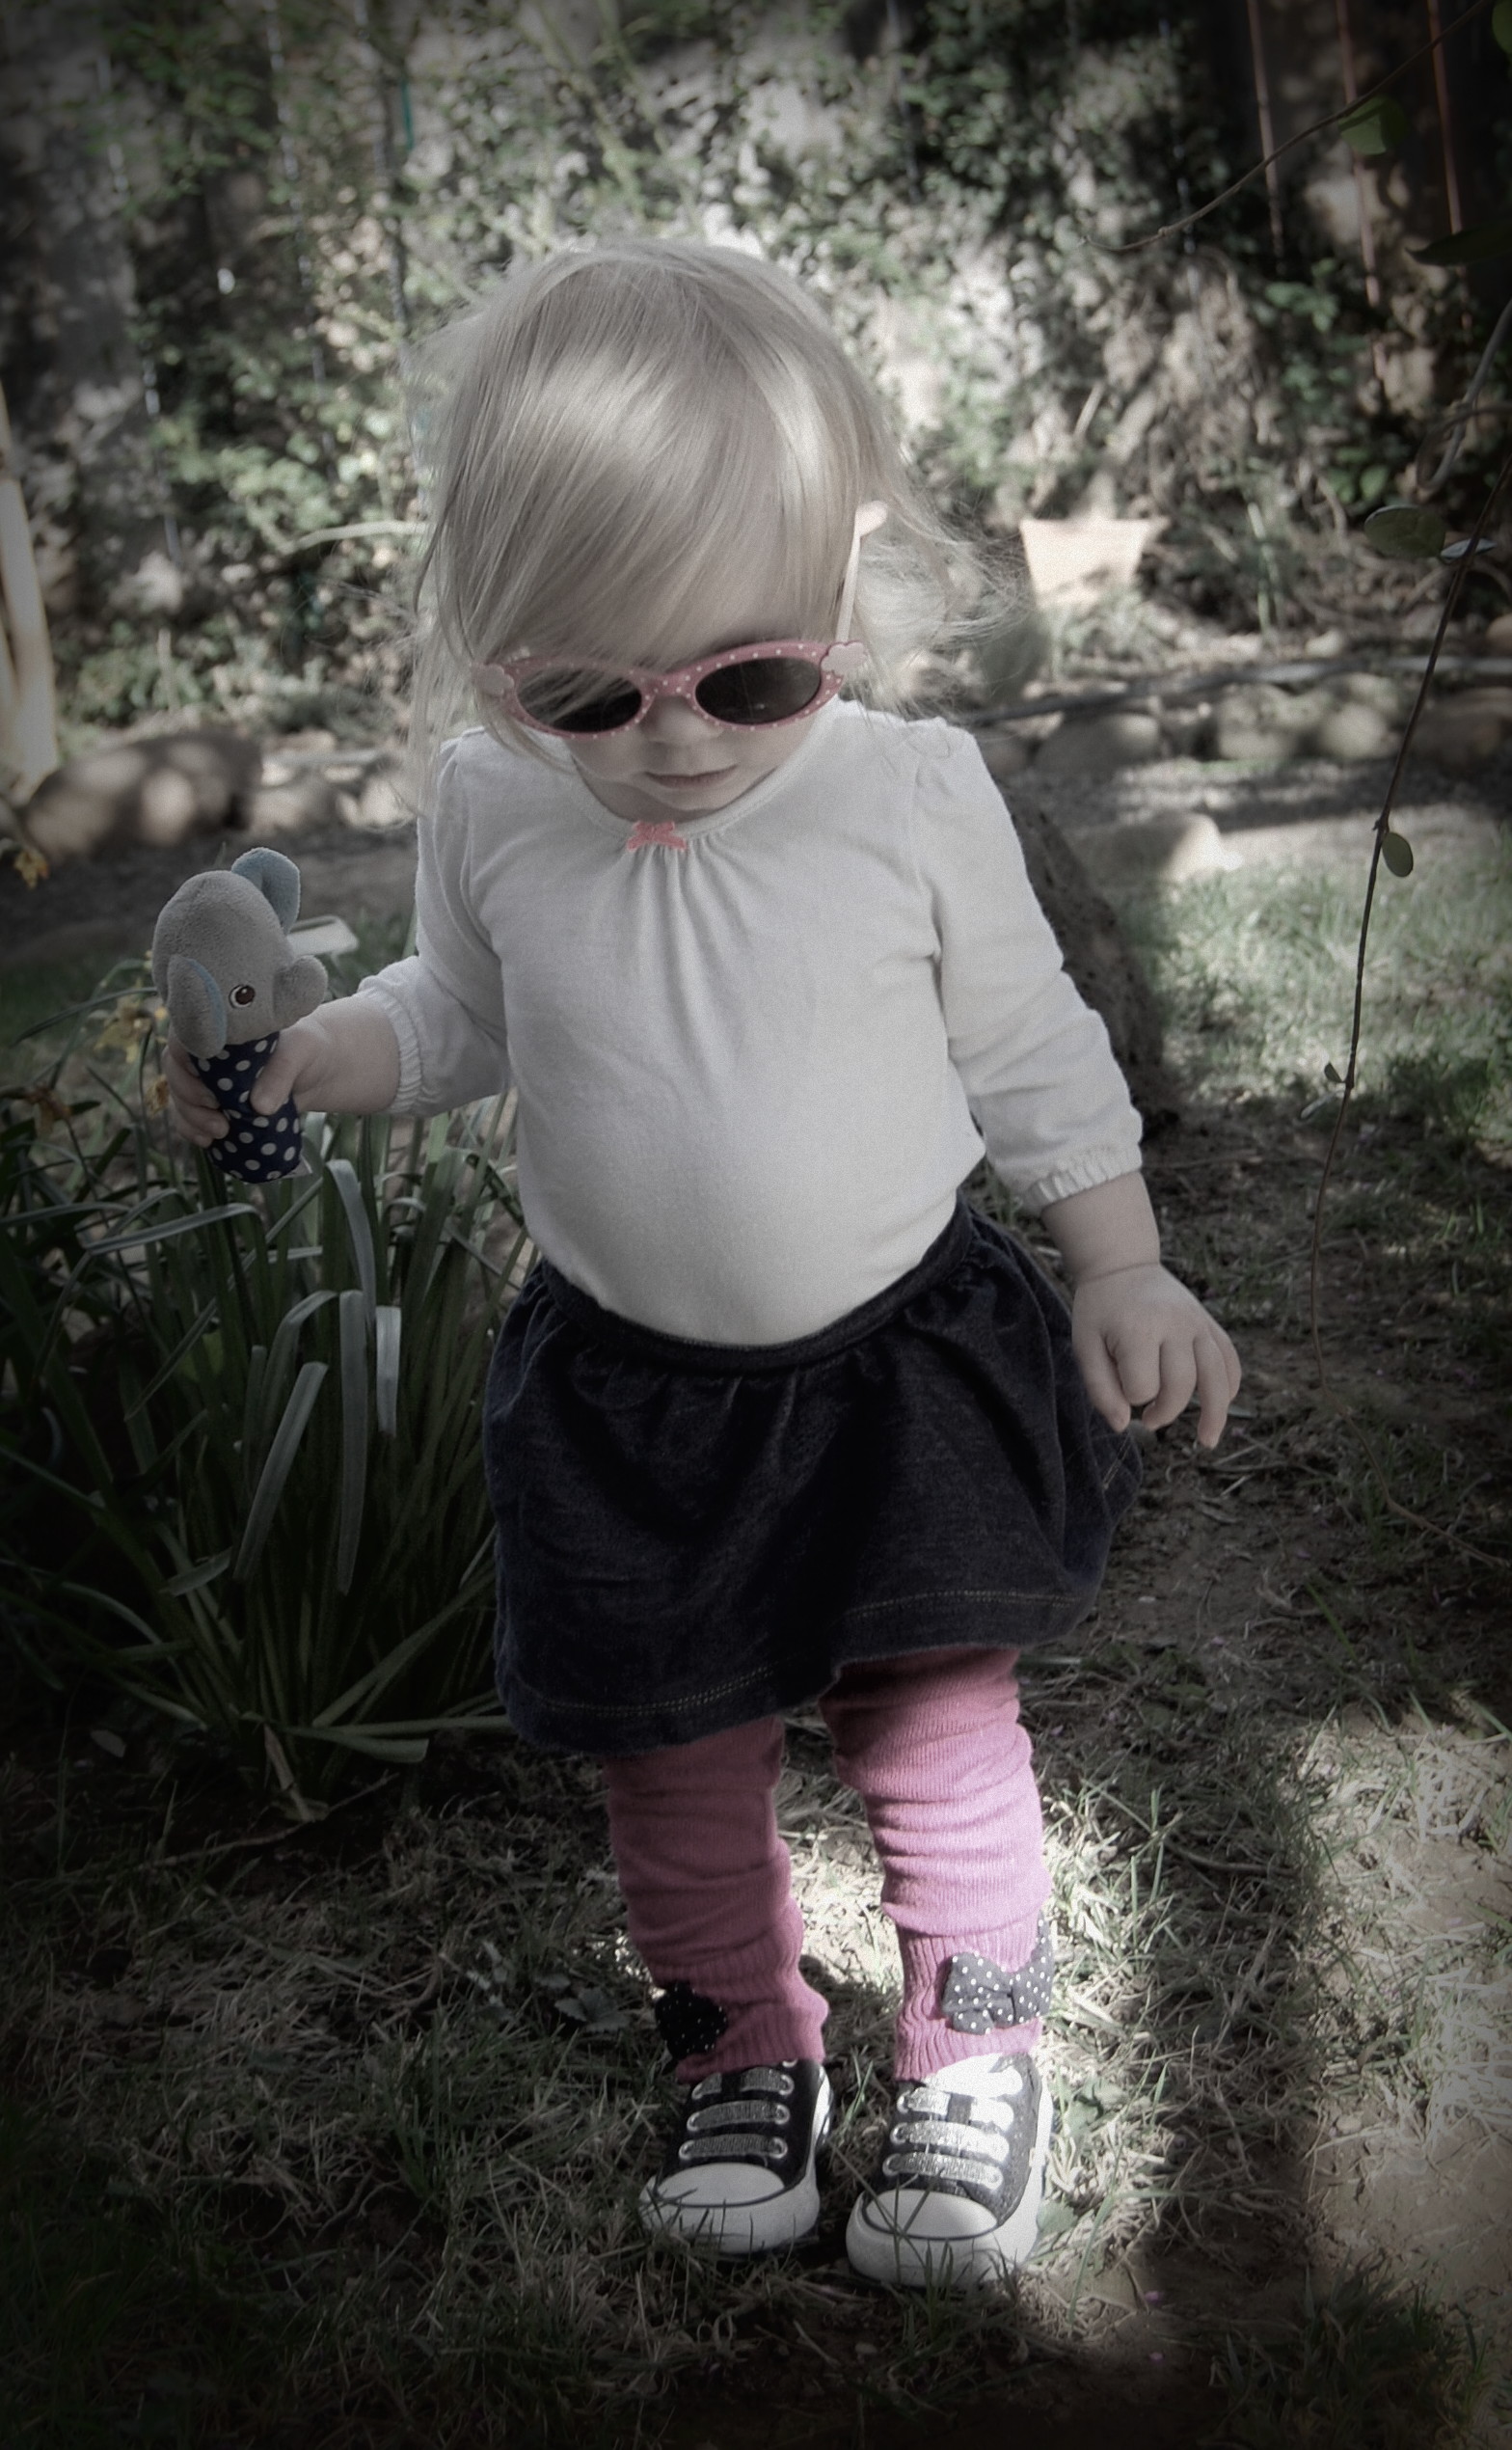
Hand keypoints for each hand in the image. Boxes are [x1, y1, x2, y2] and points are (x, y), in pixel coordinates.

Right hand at [162, 1003, 400, 1145]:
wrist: (318, 1067)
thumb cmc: (305, 1047)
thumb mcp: (300, 1052)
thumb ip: (280, 1073)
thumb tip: (259, 1107)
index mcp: (220, 1027)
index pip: (183, 1039)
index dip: (185, 1065)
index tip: (210, 1089)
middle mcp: (206, 1052)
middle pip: (176, 1073)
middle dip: (190, 1099)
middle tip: (219, 1116)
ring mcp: (207, 1079)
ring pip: (180, 1099)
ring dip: (192, 1119)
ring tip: (220, 1132)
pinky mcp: (215, 1104)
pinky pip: (190, 1118)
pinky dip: (193, 1131)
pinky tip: (209, 1142)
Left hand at [1071, 1262, 1240, 1447]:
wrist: (1122, 1266)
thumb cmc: (1099, 1311)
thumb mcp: (1084, 1346)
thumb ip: (1100, 1389)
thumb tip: (1123, 1426)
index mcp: (1139, 1329)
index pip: (1143, 1387)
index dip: (1129, 1398)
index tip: (1118, 1389)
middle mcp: (1175, 1324)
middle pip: (1182, 1385)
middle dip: (1165, 1412)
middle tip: (1149, 1420)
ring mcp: (1197, 1322)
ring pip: (1218, 1375)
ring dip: (1215, 1413)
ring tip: (1207, 1441)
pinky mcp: (1209, 1322)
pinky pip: (1229, 1358)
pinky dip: (1229, 1384)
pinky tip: (1223, 1404)